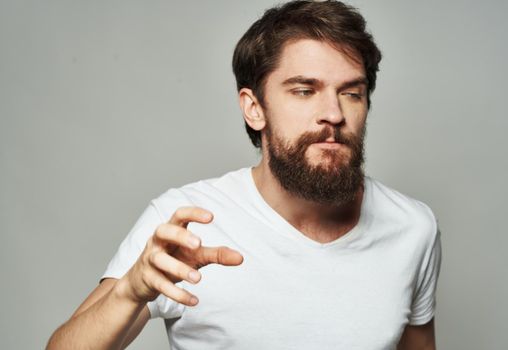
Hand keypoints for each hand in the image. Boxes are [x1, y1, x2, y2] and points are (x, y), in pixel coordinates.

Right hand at [120, 206, 243, 305]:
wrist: (142, 281)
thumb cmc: (173, 259)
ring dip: (179, 268)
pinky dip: (177, 294)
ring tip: (198, 278)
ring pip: (160, 260)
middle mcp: (158, 241)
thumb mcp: (196, 255)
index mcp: (171, 230)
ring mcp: (150, 259)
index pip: (179, 215)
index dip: (193, 213)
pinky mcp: (148, 279)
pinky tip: (194, 300)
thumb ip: (217, 254)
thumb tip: (241, 258)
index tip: (211, 217)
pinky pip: (161, 285)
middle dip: (180, 236)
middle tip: (199, 244)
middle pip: (164, 231)